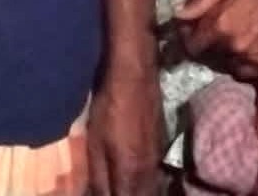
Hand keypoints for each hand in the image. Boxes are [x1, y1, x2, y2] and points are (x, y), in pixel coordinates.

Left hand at [89, 61, 161, 195]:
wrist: (134, 75)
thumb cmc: (109, 107)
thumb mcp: (95, 144)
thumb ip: (99, 178)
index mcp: (131, 172)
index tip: (103, 195)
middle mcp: (150, 169)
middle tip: (114, 190)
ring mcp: (159, 156)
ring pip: (152, 187)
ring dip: (138, 191)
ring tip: (123, 186)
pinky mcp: (162, 143)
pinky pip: (155, 173)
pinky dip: (145, 181)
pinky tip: (134, 175)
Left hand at [174, 0, 257, 80]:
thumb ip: (199, 1)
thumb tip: (176, 15)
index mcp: (219, 25)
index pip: (191, 46)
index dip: (189, 39)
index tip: (193, 33)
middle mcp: (233, 46)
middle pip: (208, 58)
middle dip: (208, 47)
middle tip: (218, 33)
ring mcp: (252, 59)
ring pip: (227, 66)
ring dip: (226, 57)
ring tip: (236, 39)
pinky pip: (246, 73)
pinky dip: (244, 65)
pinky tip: (249, 49)